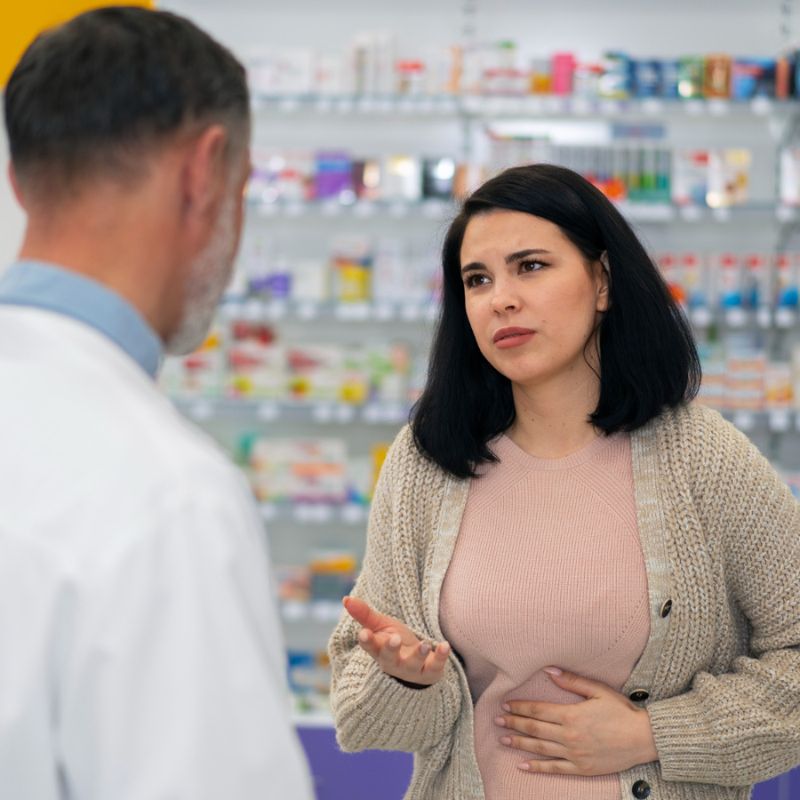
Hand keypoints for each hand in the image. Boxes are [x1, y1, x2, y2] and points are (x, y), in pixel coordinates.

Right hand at [342, 596, 450, 686]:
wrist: (417, 666)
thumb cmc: (395, 643)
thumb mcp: (381, 626)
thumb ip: (364, 614)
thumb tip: (345, 599)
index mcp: (379, 651)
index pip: (370, 647)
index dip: (367, 641)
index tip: (364, 633)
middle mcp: (393, 663)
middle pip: (390, 658)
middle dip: (391, 649)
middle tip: (394, 638)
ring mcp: (412, 670)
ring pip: (413, 664)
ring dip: (418, 654)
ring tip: (425, 644)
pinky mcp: (430, 672)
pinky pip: (435, 666)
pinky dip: (441, 656)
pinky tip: (444, 645)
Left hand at [496, 667, 657, 775]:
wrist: (644, 739)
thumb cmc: (621, 712)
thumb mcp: (598, 690)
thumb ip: (572, 681)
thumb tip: (549, 671)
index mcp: (571, 715)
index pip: (538, 710)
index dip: (520, 707)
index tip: (506, 704)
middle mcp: (569, 736)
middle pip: (535, 729)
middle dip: (514, 723)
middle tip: (497, 720)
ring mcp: (574, 754)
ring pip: (540, 748)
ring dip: (520, 743)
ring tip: (503, 738)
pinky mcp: (581, 768)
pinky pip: (554, 768)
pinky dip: (537, 767)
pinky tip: (523, 765)